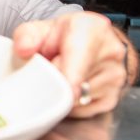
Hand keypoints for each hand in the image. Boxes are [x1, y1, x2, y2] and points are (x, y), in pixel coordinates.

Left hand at [13, 11, 129, 117]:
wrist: (92, 42)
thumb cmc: (63, 36)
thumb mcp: (40, 28)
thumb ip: (26, 35)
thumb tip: (23, 50)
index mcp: (92, 30)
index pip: (78, 61)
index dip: (62, 79)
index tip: (51, 87)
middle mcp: (110, 53)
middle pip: (72, 85)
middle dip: (53, 83)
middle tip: (48, 71)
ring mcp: (115, 78)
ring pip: (76, 101)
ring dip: (62, 94)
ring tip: (61, 76)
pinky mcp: (113, 99)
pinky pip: (82, 111)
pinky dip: (71, 105)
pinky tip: (71, 87)